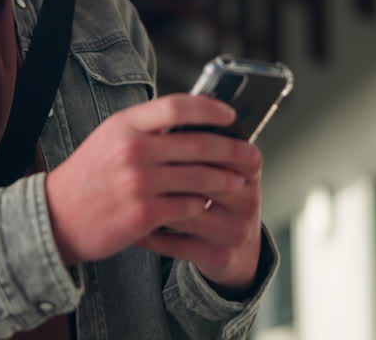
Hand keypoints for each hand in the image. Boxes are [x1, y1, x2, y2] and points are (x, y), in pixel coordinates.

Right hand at [43, 94, 261, 281]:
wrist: (54, 217)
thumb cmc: (88, 177)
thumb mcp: (109, 139)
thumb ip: (146, 129)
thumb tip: (192, 124)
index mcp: (125, 125)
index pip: (177, 106)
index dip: (209, 108)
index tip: (230, 115)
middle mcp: (133, 150)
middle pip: (198, 144)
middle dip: (231, 150)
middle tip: (252, 154)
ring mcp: (139, 182)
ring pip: (199, 178)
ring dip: (225, 181)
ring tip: (238, 183)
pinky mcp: (144, 213)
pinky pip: (188, 206)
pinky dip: (201, 205)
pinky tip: (207, 204)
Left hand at [133, 147, 262, 292]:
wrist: (235, 249)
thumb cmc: (216, 198)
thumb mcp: (218, 168)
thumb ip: (198, 143)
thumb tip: (163, 121)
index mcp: (248, 169)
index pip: (216, 147)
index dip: (184, 143)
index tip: (153, 138)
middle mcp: (247, 199)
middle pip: (201, 177)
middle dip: (164, 172)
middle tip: (131, 164)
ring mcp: (234, 230)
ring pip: (185, 211)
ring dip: (153, 203)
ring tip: (126, 194)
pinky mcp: (218, 255)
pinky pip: (176, 243)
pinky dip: (150, 233)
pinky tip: (133, 226)